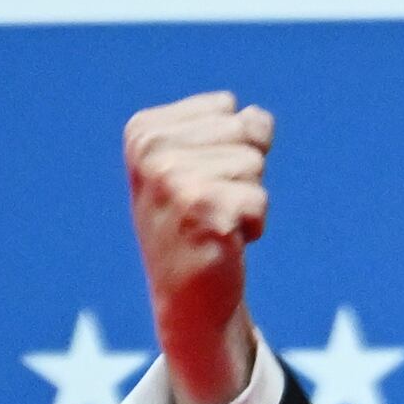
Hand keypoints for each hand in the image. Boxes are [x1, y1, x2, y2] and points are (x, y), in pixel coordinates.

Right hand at [124, 92, 275, 403]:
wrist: (187, 295)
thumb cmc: (200, 221)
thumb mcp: (208, 161)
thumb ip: (237, 126)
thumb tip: (258, 118)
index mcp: (144, 130)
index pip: (229, 108)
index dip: (231, 146)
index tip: (201, 180)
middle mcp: (151, 151)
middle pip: (246, 130)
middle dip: (244, 170)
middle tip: (211, 204)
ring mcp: (172, 180)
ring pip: (255, 164)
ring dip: (248, 198)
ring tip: (216, 222)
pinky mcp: (201, 210)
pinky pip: (259, 199)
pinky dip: (253, 224)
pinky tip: (223, 241)